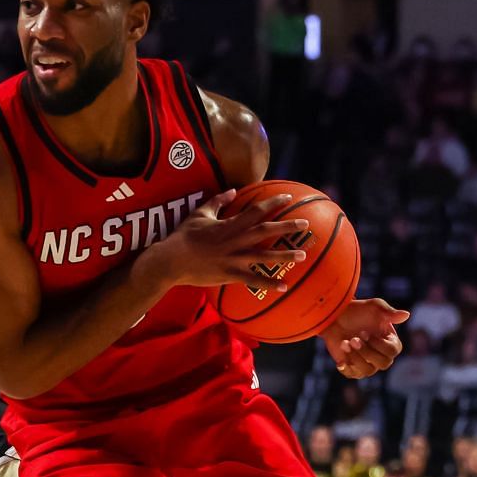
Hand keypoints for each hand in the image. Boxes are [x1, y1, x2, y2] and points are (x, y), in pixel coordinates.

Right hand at [148, 190, 307, 290]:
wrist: (171, 261)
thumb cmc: (183, 236)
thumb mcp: (199, 213)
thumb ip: (218, 201)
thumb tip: (233, 190)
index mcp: (229, 224)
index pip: (256, 210)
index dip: (273, 202)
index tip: (288, 197)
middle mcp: (235, 240)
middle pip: (266, 231)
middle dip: (287, 226)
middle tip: (305, 224)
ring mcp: (233, 258)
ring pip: (264, 256)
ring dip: (285, 255)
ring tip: (302, 254)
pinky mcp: (230, 274)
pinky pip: (253, 280)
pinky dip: (269, 283)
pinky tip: (284, 286)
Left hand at [319, 298, 408, 378]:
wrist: (335, 318)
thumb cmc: (358, 311)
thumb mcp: (374, 307)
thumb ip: (390, 312)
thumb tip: (406, 315)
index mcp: (391, 342)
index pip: (392, 351)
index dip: (378, 344)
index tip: (364, 333)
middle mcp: (382, 355)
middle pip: (383, 364)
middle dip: (367, 351)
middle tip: (354, 339)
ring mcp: (368, 363)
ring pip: (368, 371)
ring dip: (356, 357)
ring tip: (345, 343)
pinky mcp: (353, 368)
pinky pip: (352, 375)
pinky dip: (346, 367)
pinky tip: (341, 359)